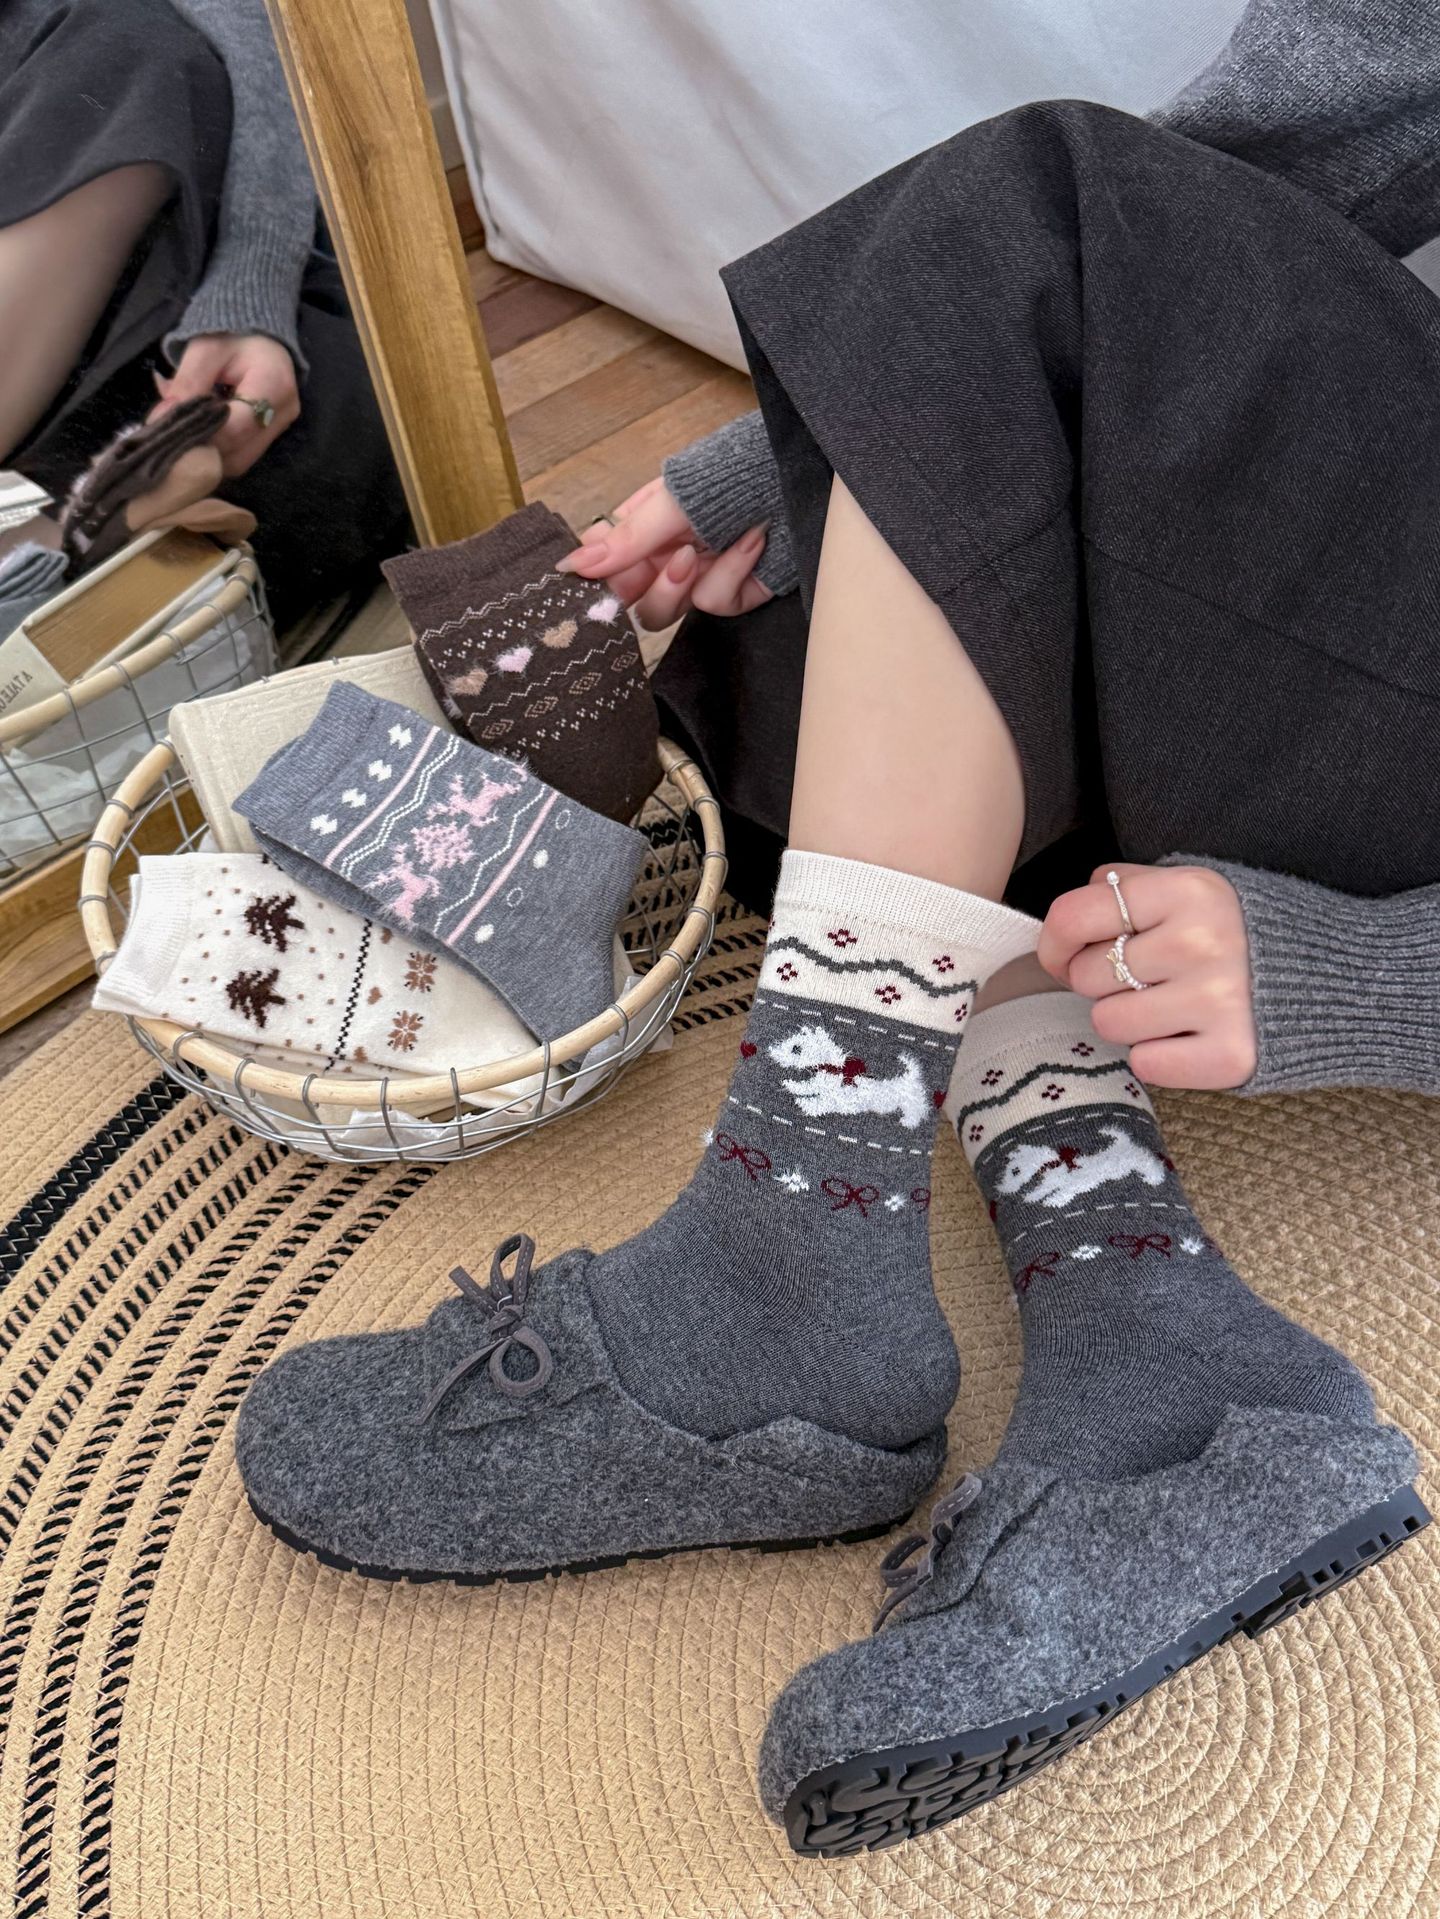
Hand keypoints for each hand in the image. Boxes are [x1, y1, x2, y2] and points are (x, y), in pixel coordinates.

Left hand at [151, 333, 299, 477]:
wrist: (259, 333)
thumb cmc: (231, 334)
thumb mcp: (203, 350)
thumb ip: (186, 385)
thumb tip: (161, 419)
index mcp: (273, 385)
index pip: (237, 427)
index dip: (201, 433)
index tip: (170, 428)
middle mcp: (283, 413)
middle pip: (239, 453)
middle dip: (201, 448)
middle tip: (171, 435)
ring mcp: (281, 428)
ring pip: (239, 461)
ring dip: (208, 453)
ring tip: (185, 432)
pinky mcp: (272, 435)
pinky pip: (241, 456)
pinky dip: (216, 449)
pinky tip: (200, 432)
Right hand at [555, 476, 773, 624]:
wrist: (794, 477)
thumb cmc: (731, 474)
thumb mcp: (672, 500)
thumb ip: (626, 537)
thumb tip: (571, 564)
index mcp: (642, 530)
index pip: (601, 564)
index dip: (596, 574)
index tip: (589, 575)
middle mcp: (664, 558)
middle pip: (630, 602)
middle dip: (649, 585)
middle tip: (675, 559)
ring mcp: (697, 579)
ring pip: (663, 613)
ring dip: (680, 582)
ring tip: (700, 549)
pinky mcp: (731, 595)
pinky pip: (712, 603)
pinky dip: (729, 571)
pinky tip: (751, 541)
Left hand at [1036, 862, 1257, 1089]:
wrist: (1338, 981)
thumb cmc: (1242, 933)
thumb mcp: (1194, 887)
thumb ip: (1129, 889)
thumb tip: (1067, 920)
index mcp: (1188, 890)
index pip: (1074, 916)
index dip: (1054, 941)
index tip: (1062, 953)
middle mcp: (1201, 942)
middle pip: (1086, 975)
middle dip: (1103, 980)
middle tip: (1146, 978)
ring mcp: (1218, 1001)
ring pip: (1108, 1022)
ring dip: (1129, 1019)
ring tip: (1171, 1005)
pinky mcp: (1231, 1055)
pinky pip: (1145, 1063)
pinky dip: (1160, 1056)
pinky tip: (1191, 1036)